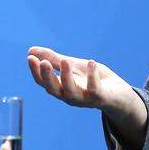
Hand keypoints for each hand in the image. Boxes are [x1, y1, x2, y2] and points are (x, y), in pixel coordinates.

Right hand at [27, 45, 148, 149]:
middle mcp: (70, 96)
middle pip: (54, 89)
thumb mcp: (72, 66)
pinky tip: (91, 62)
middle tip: (42, 62)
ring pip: (71, 92)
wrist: (118, 94)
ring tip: (65, 61)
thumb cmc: (92, 80)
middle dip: (47, 76)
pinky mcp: (100, 98)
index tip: (30, 57)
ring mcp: (85, 98)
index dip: (36, 71)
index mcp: (61, 88)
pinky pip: (94, 89)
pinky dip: (92, 76)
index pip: (44, 82)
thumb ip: (54, 60)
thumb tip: (30, 50)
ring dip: (67, 77)